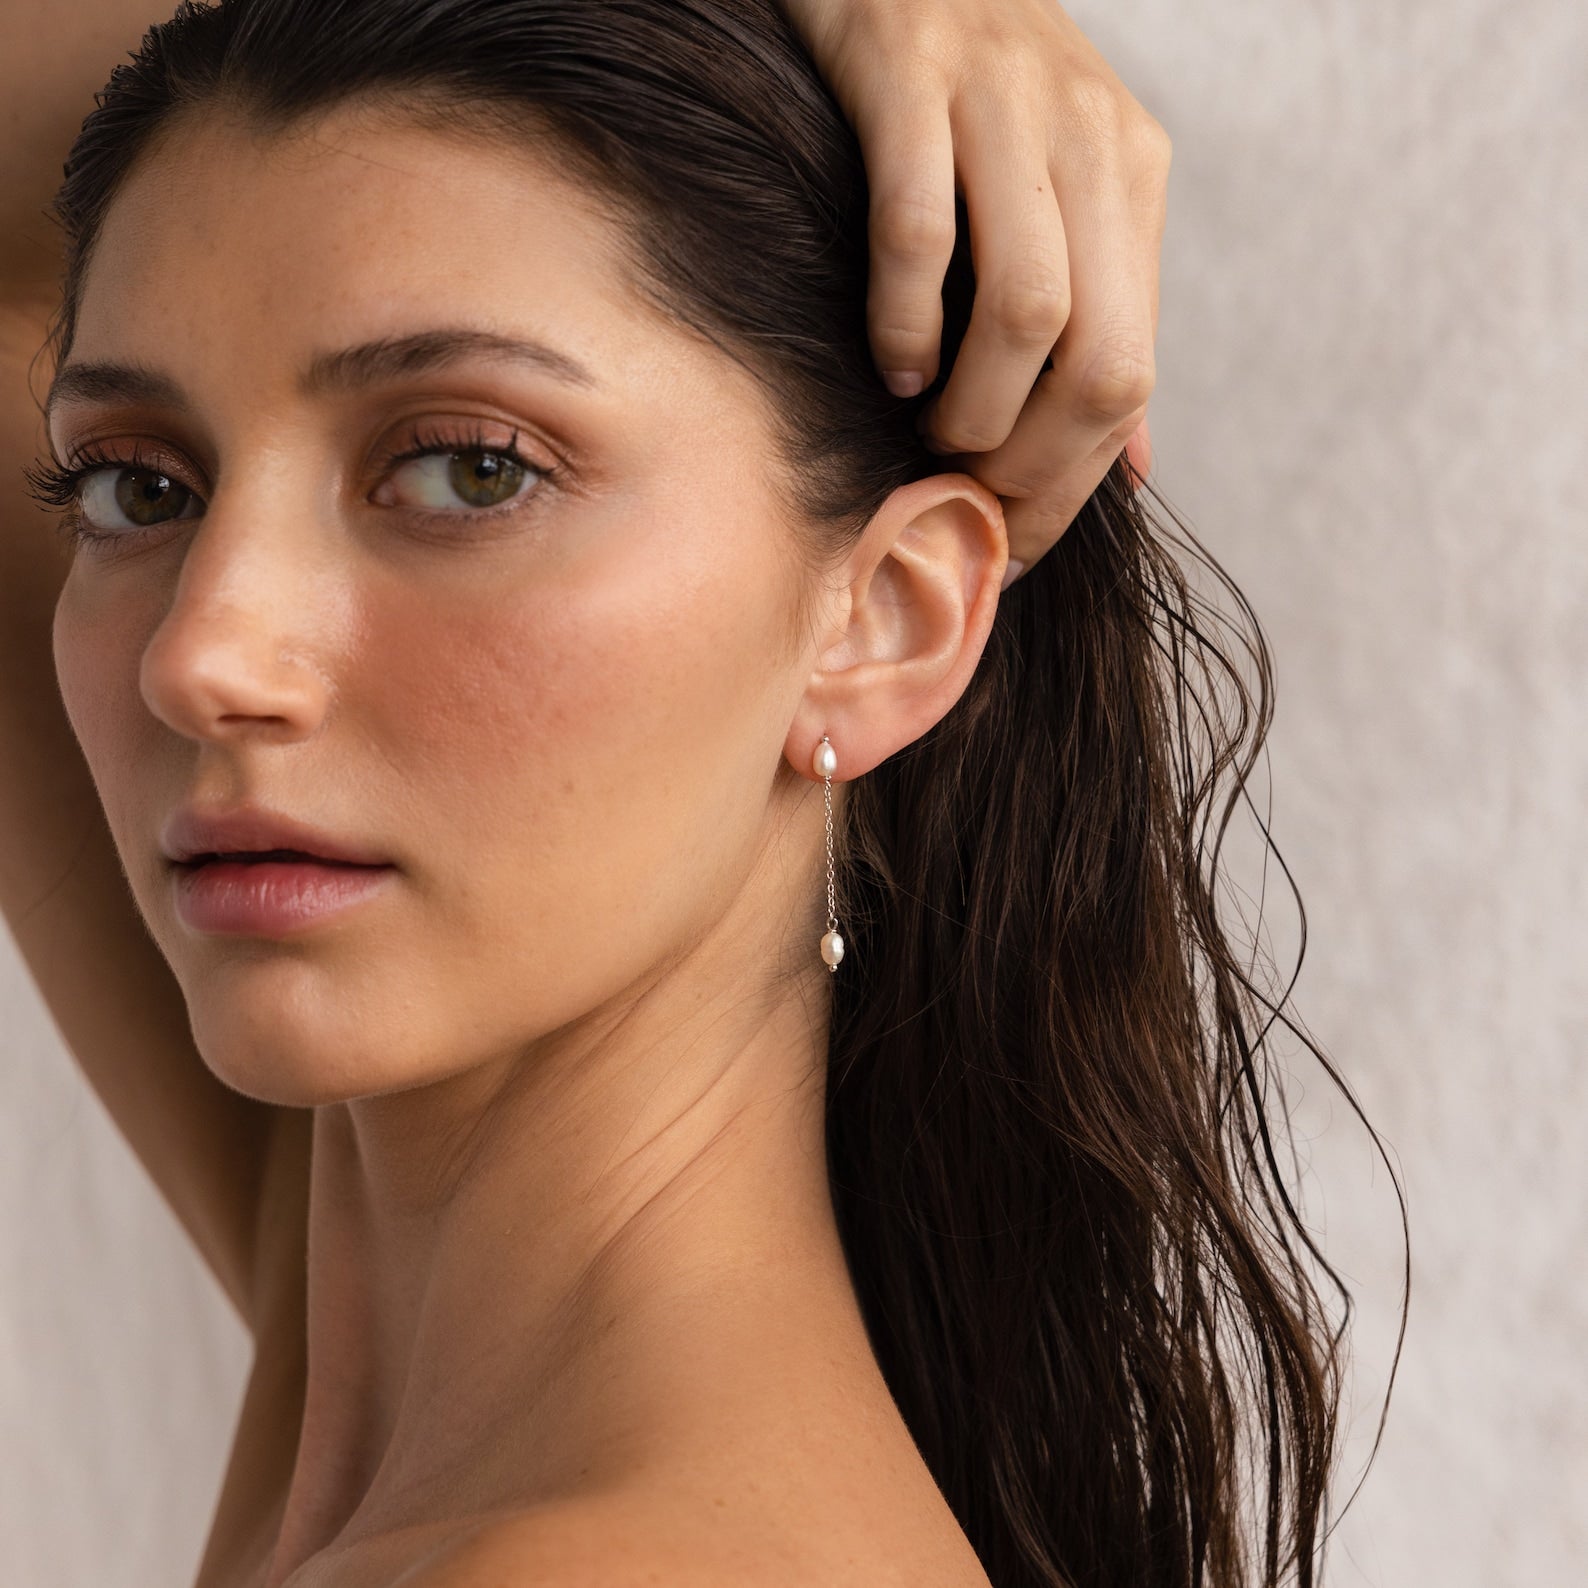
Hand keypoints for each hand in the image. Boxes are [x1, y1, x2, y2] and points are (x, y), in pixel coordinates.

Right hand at [777, 0, 1170, 583]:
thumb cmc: (968, 98)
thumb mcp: (1062, 199)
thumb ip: (1102, 323)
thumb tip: (1135, 467)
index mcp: (1133, 178)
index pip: (1133, 371)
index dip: (1074, 480)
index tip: (1014, 538)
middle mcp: (1089, 139)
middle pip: (1099, 355)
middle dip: (1032, 461)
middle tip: (970, 491)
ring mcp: (1002, 104)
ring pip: (1024, 308)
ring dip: (974, 406)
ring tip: (930, 430)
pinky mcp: (910, 78)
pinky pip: (918, 235)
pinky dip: (903, 324)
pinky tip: (890, 363)